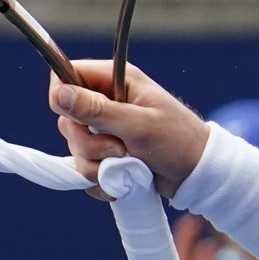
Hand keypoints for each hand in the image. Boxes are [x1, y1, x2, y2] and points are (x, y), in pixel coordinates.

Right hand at [50, 61, 211, 196]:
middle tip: (120, 148)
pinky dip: (103, 180)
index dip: (62, 97)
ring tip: (130, 166)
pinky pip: (86, 169)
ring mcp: (105, 131)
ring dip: (98, 165)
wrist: (200, 177)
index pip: (65, 77)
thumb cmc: (178, 142)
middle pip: (66, 119)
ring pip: (75, 148)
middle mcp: (106, 102)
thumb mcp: (138, 124)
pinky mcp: (107, 156)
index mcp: (115, 81)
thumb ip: (97, 110)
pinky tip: (124, 182)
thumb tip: (58, 93)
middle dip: (88, 142)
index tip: (76, 118)